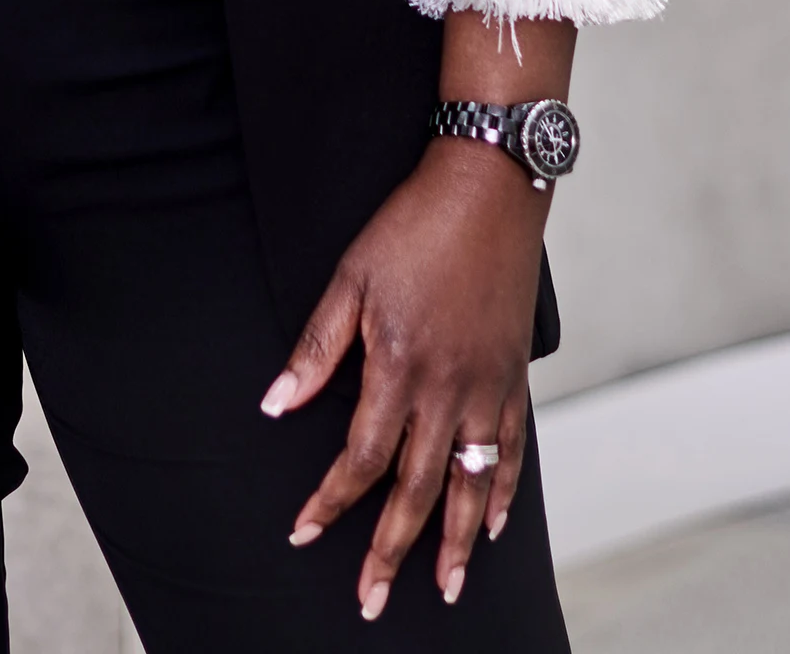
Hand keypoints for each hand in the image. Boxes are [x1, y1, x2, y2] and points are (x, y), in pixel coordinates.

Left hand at [264, 139, 544, 618]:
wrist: (490, 188)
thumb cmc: (414, 227)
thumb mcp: (350, 279)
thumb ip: (316, 348)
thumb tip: (275, 405)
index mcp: (399, 368)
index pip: (360, 458)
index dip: (331, 501)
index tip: (305, 534)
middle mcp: (448, 389)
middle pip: (416, 489)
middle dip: (391, 551)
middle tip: (371, 600)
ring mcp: (487, 386)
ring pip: (470, 482)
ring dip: (453, 541)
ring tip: (443, 588)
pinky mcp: (514, 374)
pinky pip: (512, 448)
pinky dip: (503, 491)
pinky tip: (491, 525)